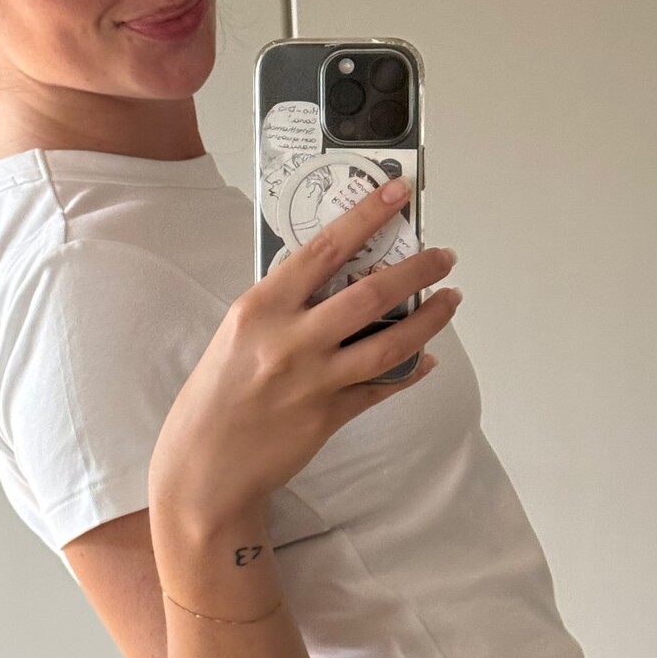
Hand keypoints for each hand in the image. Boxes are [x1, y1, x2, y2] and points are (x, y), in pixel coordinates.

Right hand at [147, 176, 460, 530]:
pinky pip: (382, 387)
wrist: (204, 466)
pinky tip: (427, 358)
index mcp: (261, 307)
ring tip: (451, 300)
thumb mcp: (240, 332)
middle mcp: (290, 340)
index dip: (367, 215)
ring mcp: (314, 381)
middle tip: (445, 256)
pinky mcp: (329, 417)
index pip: (325, 247)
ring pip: (390, 342)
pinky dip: (410, 371)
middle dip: (418, 268)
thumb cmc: (217, 392)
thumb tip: (338, 274)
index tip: (400, 191)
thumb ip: (284, 304)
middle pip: (370, 293)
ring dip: (430, 318)